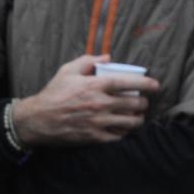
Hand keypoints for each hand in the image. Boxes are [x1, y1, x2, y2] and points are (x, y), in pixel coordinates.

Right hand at [11, 54, 159, 146]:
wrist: (36, 120)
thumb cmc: (53, 93)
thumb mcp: (67, 71)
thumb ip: (88, 61)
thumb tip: (108, 57)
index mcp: (95, 86)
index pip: (128, 82)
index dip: (147, 83)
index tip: (156, 85)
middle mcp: (100, 104)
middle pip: (134, 103)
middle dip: (144, 102)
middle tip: (143, 101)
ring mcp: (98, 122)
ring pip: (131, 121)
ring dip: (138, 118)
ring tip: (138, 115)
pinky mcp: (94, 137)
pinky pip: (119, 136)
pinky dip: (126, 132)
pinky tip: (125, 127)